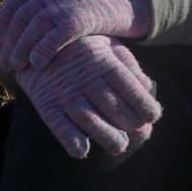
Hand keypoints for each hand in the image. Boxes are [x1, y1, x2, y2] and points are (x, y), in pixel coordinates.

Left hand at [0, 0, 147, 72]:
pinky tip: (37, 64)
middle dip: (9, 40)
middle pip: (21, 15)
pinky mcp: (83, 16)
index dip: (4, 24)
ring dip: (21, 48)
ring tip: (16, 66)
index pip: (15, 1)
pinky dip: (43, 49)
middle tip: (5, 62)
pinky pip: (56, 35)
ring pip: (34, 26)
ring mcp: (69, 1)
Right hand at [16, 35, 161, 157]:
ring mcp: (65, 92)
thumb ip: (128, 65)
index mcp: (104, 62)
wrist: (37, 38)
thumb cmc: (85, 45)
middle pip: (113, 107)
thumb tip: (147, 86)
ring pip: (89, 119)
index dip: (144, 104)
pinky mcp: (45, 103)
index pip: (129, 87)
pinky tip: (82, 151)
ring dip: (107, 136)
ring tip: (120, 146)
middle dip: (132, 124)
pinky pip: (58, 124)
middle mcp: (85, 78)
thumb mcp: (109, 45)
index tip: (154, 116)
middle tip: (142, 134)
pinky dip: (70, 140)